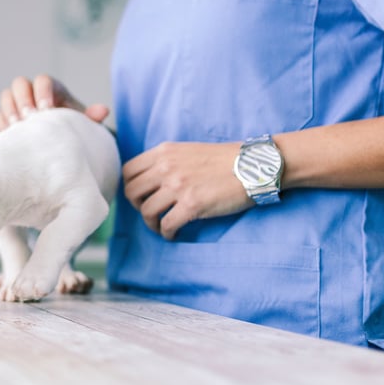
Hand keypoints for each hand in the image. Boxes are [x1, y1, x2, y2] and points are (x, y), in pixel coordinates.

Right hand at [0, 74, 110, 130]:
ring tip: (18, 128)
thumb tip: (103, 110)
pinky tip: (11, 136)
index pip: (42, 80)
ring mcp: (18, 105)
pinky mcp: (8, 120)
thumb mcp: (85, 123)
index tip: (46, 110)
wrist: (64, 144)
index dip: (42, 92)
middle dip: (22, 100)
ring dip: (10, 111)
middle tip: (29, 119)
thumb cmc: (75, 129)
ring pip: (6, 97)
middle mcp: (33, 92)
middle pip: (20, 83)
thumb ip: (92, 116)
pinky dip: (3, 124)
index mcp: (53, 88)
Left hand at [122, 141, 251, 239]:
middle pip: (132, 192)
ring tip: (161, 226)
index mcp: (164, 152)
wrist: (255, 165)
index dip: (129, 186)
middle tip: (149, 212)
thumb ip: (168, 161)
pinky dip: (166, 233)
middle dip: (137, 206)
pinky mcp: (192, 205)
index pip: (128, 171)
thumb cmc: (226, 159)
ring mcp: (178, 186)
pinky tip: (173, 234)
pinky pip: (166, 225)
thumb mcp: (189, 150)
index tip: (140, 196)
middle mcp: (166, 167)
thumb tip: (151, 180)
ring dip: (151, 223)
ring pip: (146, 211)